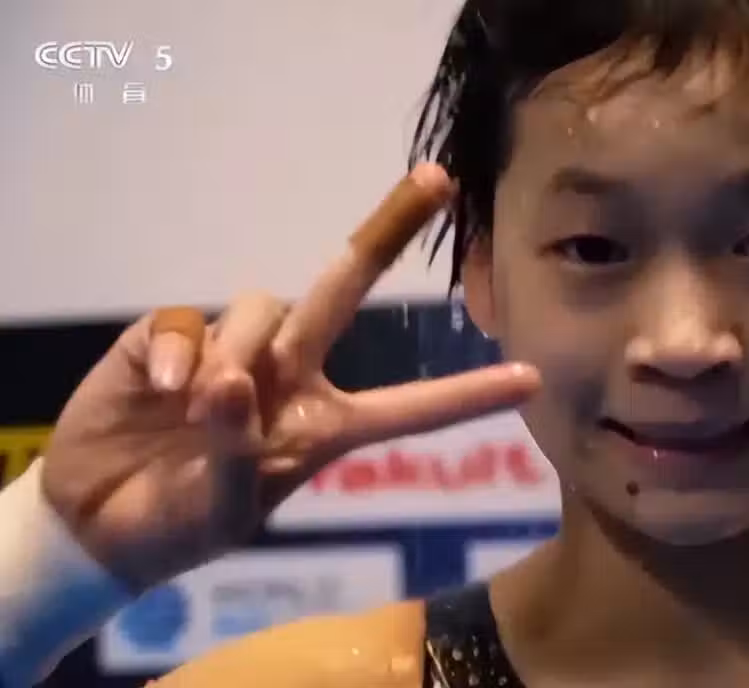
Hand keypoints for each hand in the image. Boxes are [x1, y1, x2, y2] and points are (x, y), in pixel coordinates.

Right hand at [39, 164, 540, 591]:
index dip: (464, 395)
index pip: (406, 410)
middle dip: (388, 232)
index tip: (531, 381)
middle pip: (343, 289)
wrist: (98, 522)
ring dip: (241, 352)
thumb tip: (234, 382)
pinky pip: (188, 321)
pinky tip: (166, 392)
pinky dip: (182, 354)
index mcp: (323, 427)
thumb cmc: (178, 524)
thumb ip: (238, 452)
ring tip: (204, 410)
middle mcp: (288, 376)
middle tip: (439, 179)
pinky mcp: (171, 340)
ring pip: (263, 307)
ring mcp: (233, 351)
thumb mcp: (223, 509)